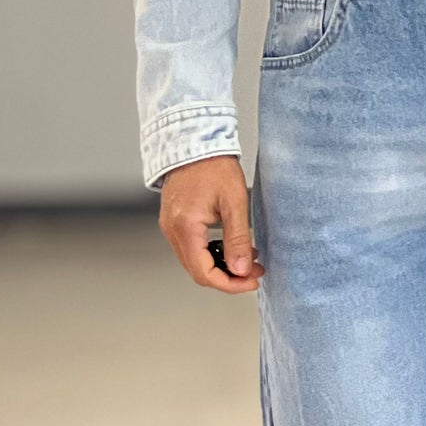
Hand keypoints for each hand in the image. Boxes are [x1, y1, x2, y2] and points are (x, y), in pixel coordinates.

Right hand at [157, 154, 259, 292]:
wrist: (195, 141)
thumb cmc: (214, 165)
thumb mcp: (235, 202)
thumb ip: (237, 239)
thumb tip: (240, 270)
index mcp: (185, 227)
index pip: (204, 273)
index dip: (230, 284)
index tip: (251, 281)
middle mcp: (172, 230)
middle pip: (198, 271)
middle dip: (228, 277)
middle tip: (254, 271)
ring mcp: (170, 226)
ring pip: (194, 261)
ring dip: (221, 266)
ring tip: (247, 258)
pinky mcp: (174, 220)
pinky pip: (191, 248)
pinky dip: (211, 253)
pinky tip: (231, 246)